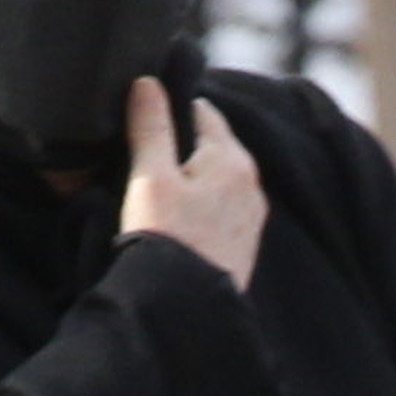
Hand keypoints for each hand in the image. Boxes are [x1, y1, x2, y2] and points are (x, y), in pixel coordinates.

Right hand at [118, 76, 266, 288]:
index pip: (201, 111)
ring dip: (190, 178)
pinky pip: (220, 208)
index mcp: (233, 158)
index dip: (170, 110)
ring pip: (216, 178)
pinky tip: (176, 220)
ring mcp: (251, 216)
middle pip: (211, 144)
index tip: (144, 124)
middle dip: (181, 145)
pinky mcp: (242, 244)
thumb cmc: (166, 240)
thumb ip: (151, 126)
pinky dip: (200, 204)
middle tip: (144, 161)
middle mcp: (252, 184)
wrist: (186, 311)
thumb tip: (149, 83)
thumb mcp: (150, 176)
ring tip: (157, 194)